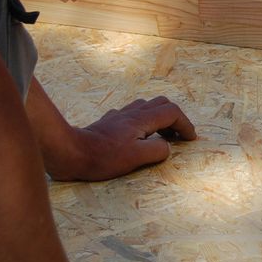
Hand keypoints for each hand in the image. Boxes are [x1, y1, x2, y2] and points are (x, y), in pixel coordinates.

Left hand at [48, 96, 196, 181]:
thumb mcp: (136, 158)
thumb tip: (166, 147)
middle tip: (178, 136)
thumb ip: (157, 150)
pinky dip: (142, 121)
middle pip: (161, 103)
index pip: (172, 113)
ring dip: (159, 118)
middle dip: (175, 118)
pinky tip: (136, 135)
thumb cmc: (102, 158)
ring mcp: (119, 116)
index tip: (191, 139)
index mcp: (142, 119)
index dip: (186, 125)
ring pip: (146, 106)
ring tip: (161, 135)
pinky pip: (131, 114)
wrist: (70, 153)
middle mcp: (132, 113)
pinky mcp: (108, 122)